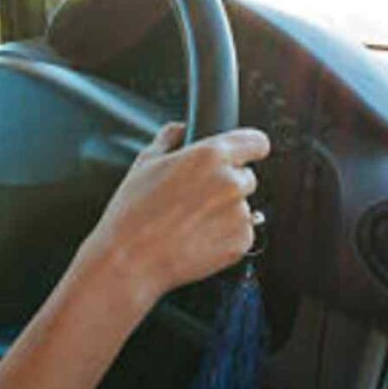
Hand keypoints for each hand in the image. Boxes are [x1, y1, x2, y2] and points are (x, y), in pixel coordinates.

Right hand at [76, 122, 269, 313]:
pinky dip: (225, 235)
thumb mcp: (144, 163)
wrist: (130, 259)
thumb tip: (180, 129)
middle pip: (247, 177)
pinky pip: (242, 233)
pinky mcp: (241, 242)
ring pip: (243, 207)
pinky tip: (197, 238)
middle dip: (228, 184)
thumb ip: (168, 138)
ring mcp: (239, 214)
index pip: (257, 141)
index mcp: (210, 155)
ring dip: (226, 211)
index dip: (249, 148)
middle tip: (197, 198)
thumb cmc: (133, 211)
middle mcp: (231, 182)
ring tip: (192, 222)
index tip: (244, 155)